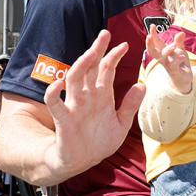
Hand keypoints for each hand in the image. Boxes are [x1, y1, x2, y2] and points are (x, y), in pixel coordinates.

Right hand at [45, 30, 145, 171]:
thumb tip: (142, 84)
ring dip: (81, 65)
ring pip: (74, 80)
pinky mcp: (64, 119)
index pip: (107, 70)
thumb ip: (130, 104)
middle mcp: (87, 97)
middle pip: (90, 68)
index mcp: (101, 96)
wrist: (84, 162)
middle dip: (96, 50)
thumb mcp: (121, 123)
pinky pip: (54, 103)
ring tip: (91, 52)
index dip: (114, 56)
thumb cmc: (100, 142)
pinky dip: (53, 93)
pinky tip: (58, 84)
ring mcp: (74, 106)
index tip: (125, 44)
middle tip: (104, 34)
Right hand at [145, 27, 191, 93]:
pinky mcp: (174, 71)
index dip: (153, 35)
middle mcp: (163, 58)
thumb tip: (181, 32)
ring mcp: (168, 65)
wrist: (184, 79)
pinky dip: (177, 60)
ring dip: (167, 50)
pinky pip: (173, 65)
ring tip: (174, 45)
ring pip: (163, 57)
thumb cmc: (180, 63)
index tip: (152, 25)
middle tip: (149, 35)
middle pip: (153, 51)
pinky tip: (182, 56)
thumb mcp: (180, 50)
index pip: (156, 43)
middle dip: (150, 43)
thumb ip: (179, 42)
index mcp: (164, 52)